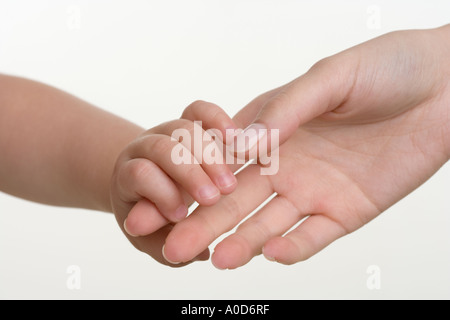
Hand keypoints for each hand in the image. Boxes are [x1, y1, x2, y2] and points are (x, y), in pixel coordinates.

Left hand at [110, 101, 237, 265]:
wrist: (146, 181)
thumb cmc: (149, 214)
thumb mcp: (150, 237)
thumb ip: (167, 246)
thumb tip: (198, 253)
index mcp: (129, 175)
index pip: (139, 174)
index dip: (160, 193)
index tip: (182, 216)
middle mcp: (146, 148)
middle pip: (162, 148)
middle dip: (189, 173)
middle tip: (213, 198)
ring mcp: (168, 132)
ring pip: (184, 128)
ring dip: (209, 155)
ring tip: (229, 183)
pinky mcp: (189, 121)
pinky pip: (199, 109)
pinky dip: (215, 118)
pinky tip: (234, 139)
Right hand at [162, 25, 449, 267]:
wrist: (445, 87)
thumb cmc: (385, 69)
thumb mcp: (330, 79)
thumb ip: (285, 109)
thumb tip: (237, 142)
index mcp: (273, 129)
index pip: (222, 160)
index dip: (188, 179)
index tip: (154, 196)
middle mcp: (285, 164)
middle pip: (236, 199)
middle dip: (202, 222)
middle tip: (168, 245)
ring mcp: (313, 190)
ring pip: (268, 223)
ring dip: (240, 242)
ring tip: (213, 259)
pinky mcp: (345, 211)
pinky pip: (313, 236)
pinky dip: (292, 247)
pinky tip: (269, 254)